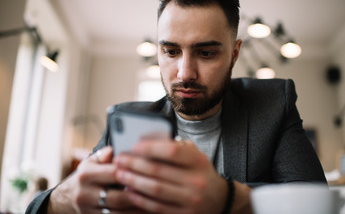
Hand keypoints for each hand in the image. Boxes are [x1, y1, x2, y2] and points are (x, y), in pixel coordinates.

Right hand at [47, 146, 147, 213]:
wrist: (66, 199)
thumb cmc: (86, 175)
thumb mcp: (91, 162)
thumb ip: (104, 155)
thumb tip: (114, 150)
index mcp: (86, 175)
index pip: (113, 173)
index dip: (132, 172)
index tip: (150, 171)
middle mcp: (85, 194)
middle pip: (118, 197)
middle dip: (138, 195)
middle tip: (158, 192)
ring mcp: (88, 210)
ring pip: (118, 213)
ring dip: (138, 210)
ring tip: (155, 204)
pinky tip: (144, 212)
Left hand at [113, 139, 227, 213]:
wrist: (219, 200)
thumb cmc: (200, 172)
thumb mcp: (194, 156)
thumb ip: (175, 147)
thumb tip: (146, 142)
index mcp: (198, 161)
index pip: (172, 151)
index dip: (150, 148)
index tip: (133, 146)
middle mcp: (196, 181)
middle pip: (159, 171)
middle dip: (134, 164)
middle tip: (119, 159)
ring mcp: (190, 200)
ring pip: (155, 189)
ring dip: (134, 181)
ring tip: (120, 174)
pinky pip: (156, 207)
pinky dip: (140, 199)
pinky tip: (130, 191)